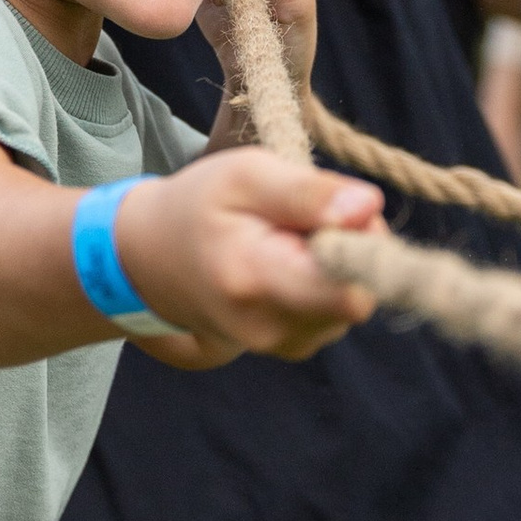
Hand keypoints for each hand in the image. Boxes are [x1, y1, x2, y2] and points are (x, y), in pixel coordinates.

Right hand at [115, 151, 381, 359]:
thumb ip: (309, 192)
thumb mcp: (246, 175)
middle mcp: (270, 327)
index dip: (364, 249)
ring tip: (291, 238)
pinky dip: (326, 283)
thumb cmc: (199, 206)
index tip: (341, 215)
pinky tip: (291, 262)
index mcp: (256, 280)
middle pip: (359, 295)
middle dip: (353, 250)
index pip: (351, 292)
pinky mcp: (291, 345)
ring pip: (352, 303)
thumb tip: (370, 207)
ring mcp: (281, 344)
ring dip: (338, 266)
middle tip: (311, 217)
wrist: (149, 259)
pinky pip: (336, 312)